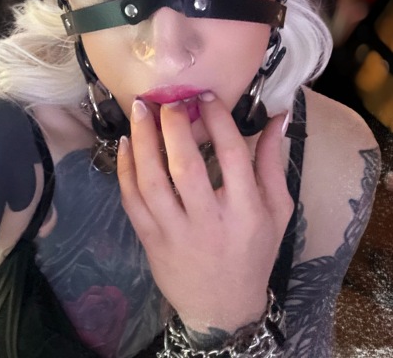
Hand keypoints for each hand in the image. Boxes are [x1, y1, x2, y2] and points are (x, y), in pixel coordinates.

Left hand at [117, 93, 292, 333]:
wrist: (223, 307)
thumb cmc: (254, 253)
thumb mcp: (277, 211)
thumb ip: (272, 163)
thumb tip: (276, 117)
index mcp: (246, 211)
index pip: (232, 156)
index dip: (217, 119)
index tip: (204, 94)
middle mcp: (209, 221)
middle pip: (186, 165)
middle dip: (174, 125)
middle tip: (168, 98)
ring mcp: (175, 233)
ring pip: (152, 181)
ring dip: (142, 140)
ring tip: (140, 109)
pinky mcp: (151, 241)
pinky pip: (132, 201)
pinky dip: (125, 170)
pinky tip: (126, 144)